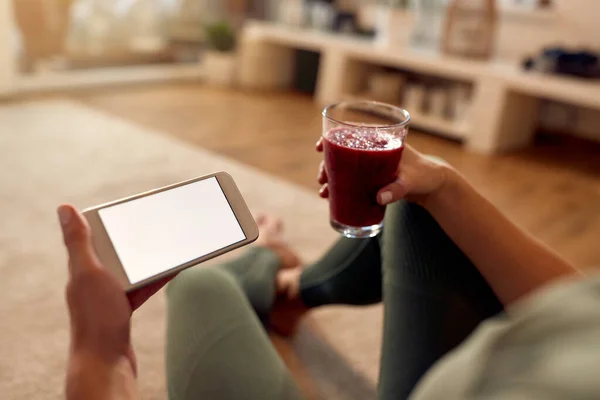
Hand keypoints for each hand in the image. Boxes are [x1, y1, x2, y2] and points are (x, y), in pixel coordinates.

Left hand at [58, 204, 171, 375]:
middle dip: (138, 237)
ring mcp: (109, 295)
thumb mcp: (88, 273)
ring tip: (172, 243)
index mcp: (83, 267)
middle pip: (119, 250)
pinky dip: (157, 277)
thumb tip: (64, 208)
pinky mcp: (123, 308)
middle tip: (162, 223)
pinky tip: (175, 268)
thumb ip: (79, 241)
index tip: (136, 208)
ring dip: (150, 258)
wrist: (106, 362)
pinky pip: (143, 286)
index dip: (115, 220)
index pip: (98, 235)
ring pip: (133, 268)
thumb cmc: (96, 318)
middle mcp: (93, 279)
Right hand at [316, 138, 448, 207]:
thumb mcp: (411, 181)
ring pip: (344, 168)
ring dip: (330, 178)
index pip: (351, 133)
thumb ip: (396, 189)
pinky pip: (351, 180)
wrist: (433, 187)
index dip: (332, 138)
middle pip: (342, 153)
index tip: (320, 146)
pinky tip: (330, 196)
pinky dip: (340, 186)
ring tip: (324, 192)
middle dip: (327, 165)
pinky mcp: (372, 180)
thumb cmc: (425, 176)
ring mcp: (371, 166)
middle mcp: (373, 151)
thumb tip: (379, 198)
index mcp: (381, 141)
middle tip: (322, 179)